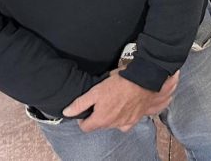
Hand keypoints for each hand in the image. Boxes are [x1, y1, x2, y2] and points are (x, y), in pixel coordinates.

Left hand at [63, 70, 178, 131]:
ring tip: (112, 103)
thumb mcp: (95, 91)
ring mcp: (125, 122)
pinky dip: (122, 120)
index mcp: (101, 119)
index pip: (85, 128)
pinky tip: (122, 111)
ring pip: (111, 125)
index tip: (86, 110)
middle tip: (100, 103)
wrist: (143, 81)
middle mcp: (112, 124)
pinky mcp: (135, 118)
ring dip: (109, 117)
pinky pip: (125, 124)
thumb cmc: (120, 84)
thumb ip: (80, 104)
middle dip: (97, 117)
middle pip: (99, 126)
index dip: (83, 119)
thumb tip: (67, 112)